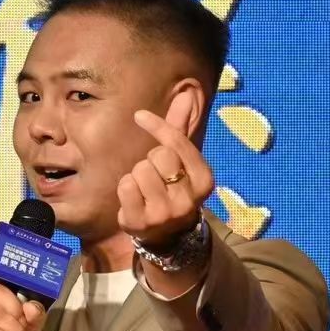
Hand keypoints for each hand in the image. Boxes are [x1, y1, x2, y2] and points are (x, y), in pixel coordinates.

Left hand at [118, 91, 214, 250]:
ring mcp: (164, 213)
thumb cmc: (173, 188)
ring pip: (139, 170)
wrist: (168, 236)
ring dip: (136, 174)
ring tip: (145, 189)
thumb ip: (181, 128)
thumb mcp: (182, 161)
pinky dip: (125, 187)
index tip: (139, 116)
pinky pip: (125, 186)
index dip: (158, 126)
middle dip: (151, 159)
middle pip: (158, 156)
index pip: (178, 143)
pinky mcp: (141, 222)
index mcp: (204, 181)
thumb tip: (185, 94)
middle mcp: (188, 200)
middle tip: (155, 174)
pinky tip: (134, 199)